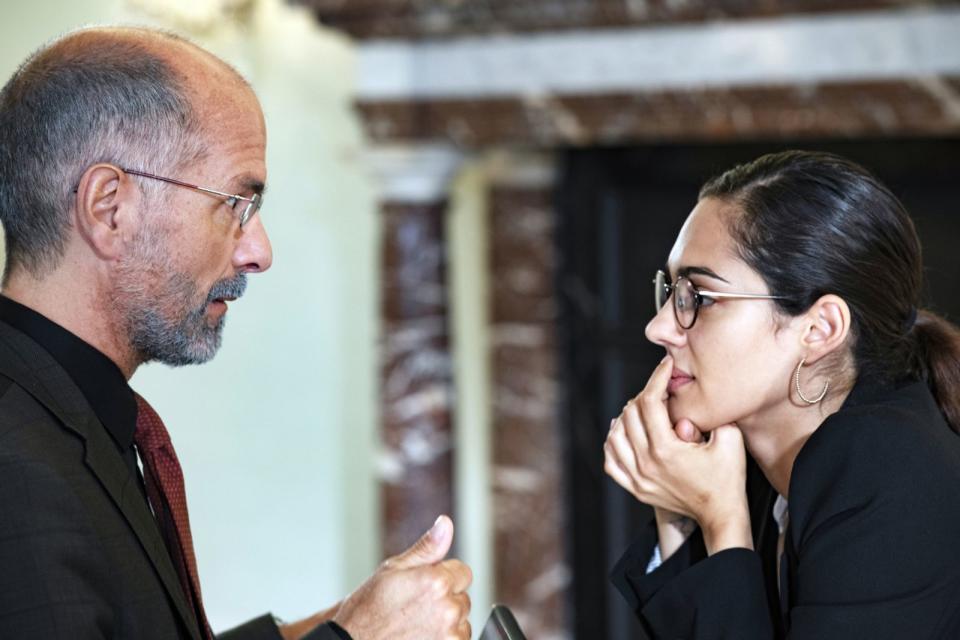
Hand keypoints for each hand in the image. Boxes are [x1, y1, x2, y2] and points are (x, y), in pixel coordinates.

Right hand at [333, 515, 471, 639]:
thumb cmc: (368, 610)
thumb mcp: (393, 570)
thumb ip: (427, 547)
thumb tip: (445, 523)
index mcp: (437, 582)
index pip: (463, 572)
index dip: (443, 576)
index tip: (423, 586)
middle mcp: (448, 609)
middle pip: (463, 597)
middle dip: (445, 599)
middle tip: (414, 607)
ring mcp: (450, 635)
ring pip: (461, 621)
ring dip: (446, 622)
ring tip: (416, 625)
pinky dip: (444, 639)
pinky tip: (421, 637)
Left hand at [603, 356, 751, 553]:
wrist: (720, 514)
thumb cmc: (728, 478)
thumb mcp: (730, 441)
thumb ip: (709, 419)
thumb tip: (682, 414)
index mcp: (666, 450)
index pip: (649, 402)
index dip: (656, 378)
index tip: (666, 367)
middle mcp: (646, 464)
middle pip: (629, 415)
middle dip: (644, 395)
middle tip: (659, 390)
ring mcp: (638, 479)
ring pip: (615, 436)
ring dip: (626, 416)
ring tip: (642, 408)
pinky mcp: (635, 489)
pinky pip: (611, 461)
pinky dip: (613, 443)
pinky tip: (622, 432)